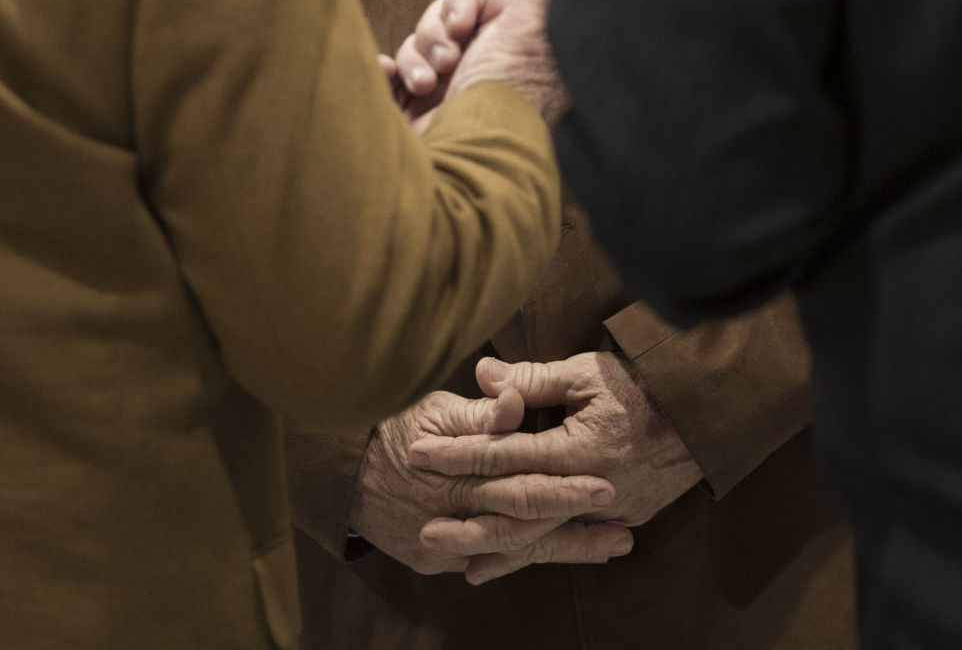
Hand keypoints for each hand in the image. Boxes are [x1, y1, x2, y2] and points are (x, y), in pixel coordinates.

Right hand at [351, 386, 630, 585]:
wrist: (339, 468)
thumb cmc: (393, 426)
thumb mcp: (435, 407)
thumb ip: (480, 411)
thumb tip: (514, 400)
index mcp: (459, 471)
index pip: (521, 481)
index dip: (564, 486)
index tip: (605, 485)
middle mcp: (454, 513)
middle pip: (524, 526)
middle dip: (575, 531)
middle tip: (622, 532)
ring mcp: (441, 546)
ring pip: (512, 551)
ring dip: (562, 550)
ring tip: (610, 548)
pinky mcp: (432, 561)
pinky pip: (486, 561)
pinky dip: (521, 561)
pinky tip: (559, 555)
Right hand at [391, 0, 577, 125]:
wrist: (465, 173)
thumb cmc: (502, 106)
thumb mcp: (526, 35)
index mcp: (510, 40)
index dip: (463, 2)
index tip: (462, 23)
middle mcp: (481, 60)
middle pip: (442, 16)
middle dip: (436, 34)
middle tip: (448, 60)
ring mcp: (447, 85)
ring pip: (416, 43)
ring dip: (416, 59)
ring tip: (427, 86)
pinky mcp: (415, 107)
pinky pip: (390, 72)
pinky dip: (388, 74)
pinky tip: (392, 83)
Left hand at [408, 352, 702, 567]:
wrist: (702, 411)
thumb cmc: (639, 383)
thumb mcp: (584, 372)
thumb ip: (531, 379)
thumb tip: (483, 374)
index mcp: (575, 448)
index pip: (504, 453)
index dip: (458, 453)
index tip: (419, 454)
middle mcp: (587, 488)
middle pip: (517, 510)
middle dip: (468, 520)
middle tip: (424, 528)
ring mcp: (605, 509)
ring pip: (541, 537)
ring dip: (497, 548)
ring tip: (454, 559)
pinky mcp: (619, 517)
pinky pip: (566, 539)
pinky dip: (534, 552)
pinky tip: (503, 562)